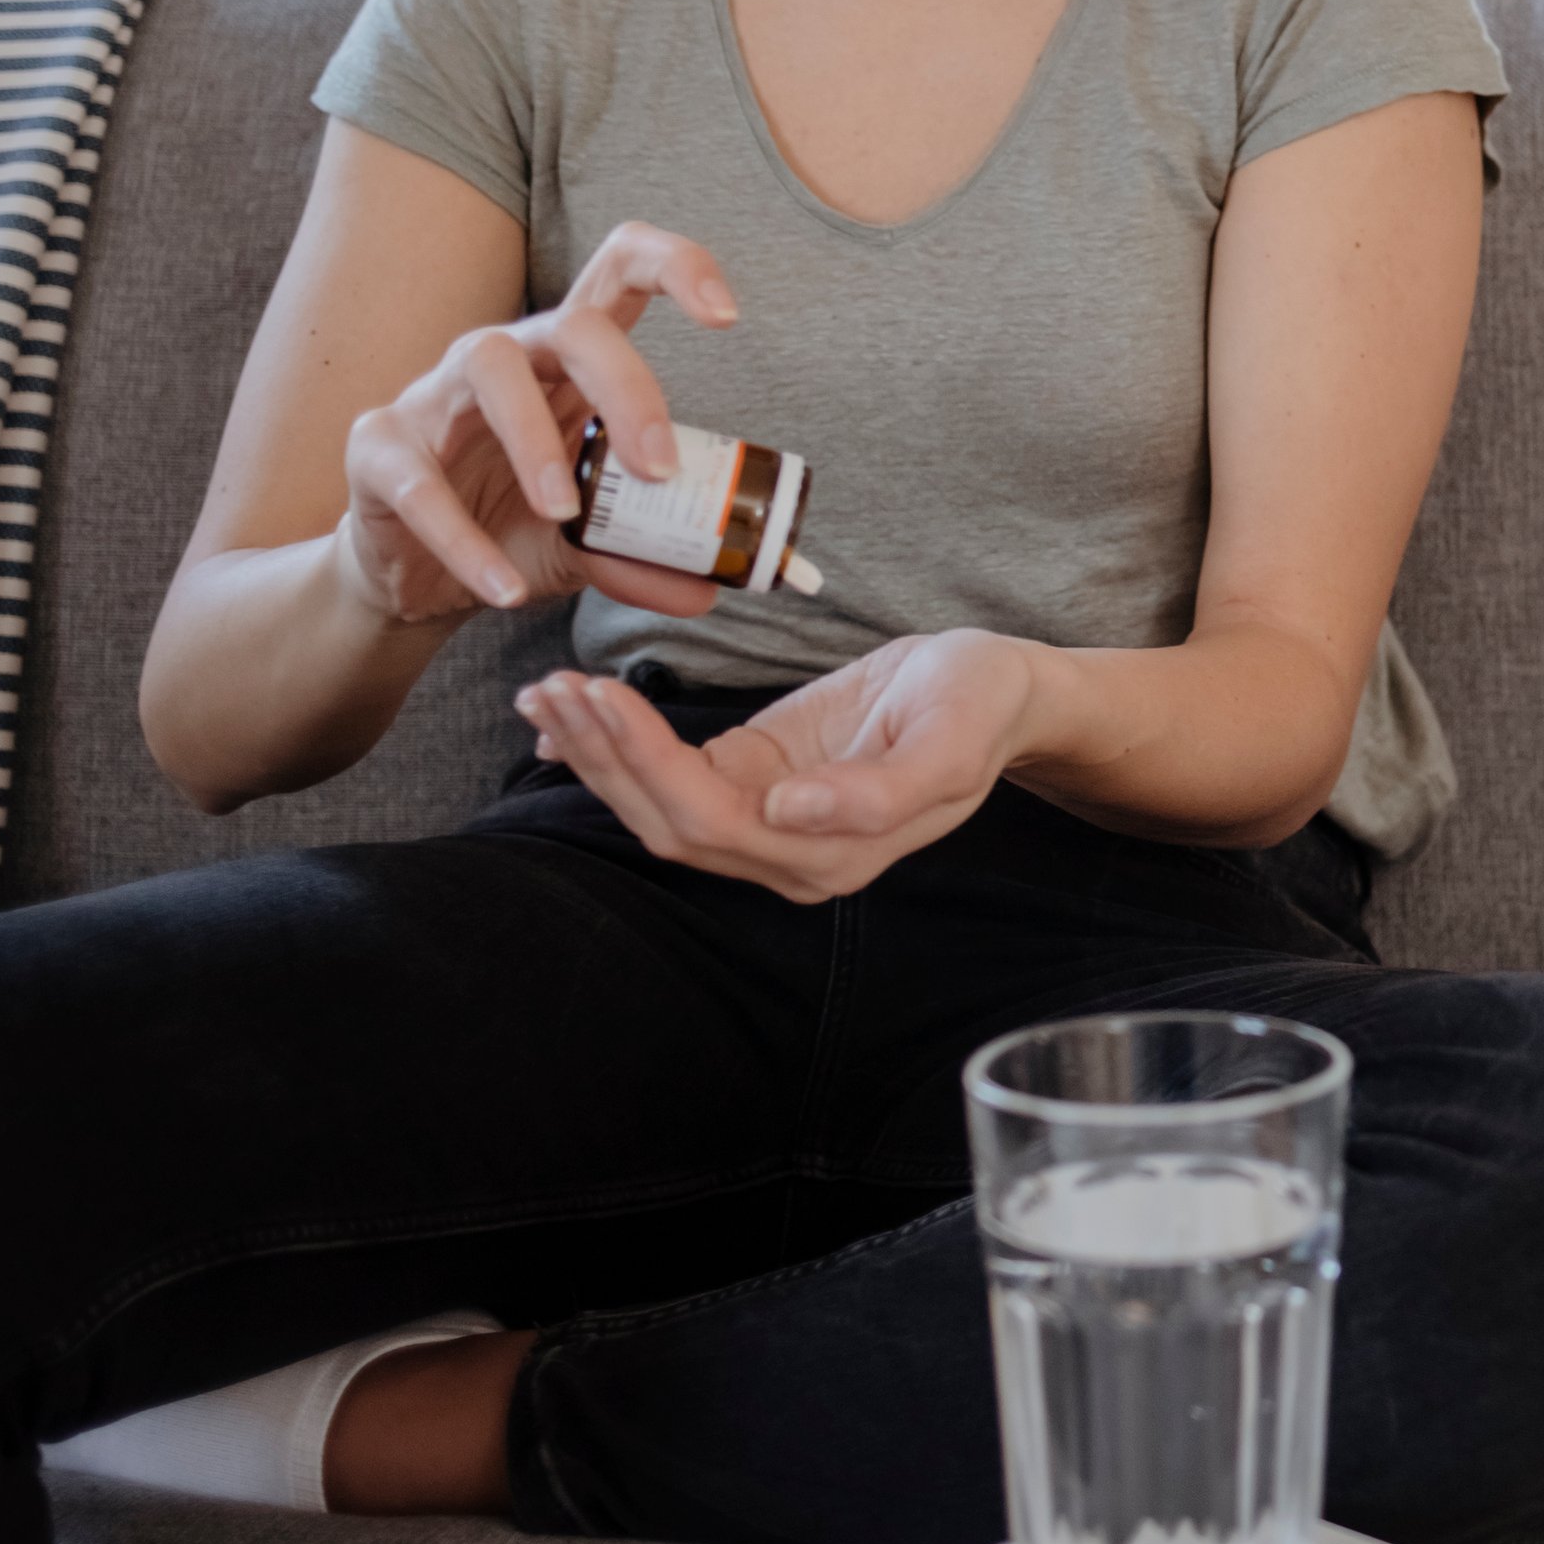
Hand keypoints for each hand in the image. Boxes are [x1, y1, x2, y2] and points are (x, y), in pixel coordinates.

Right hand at [336, 222, 738, 627]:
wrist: (414, 577)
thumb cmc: (512, 527)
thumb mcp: (590, 546)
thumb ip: (643, 557)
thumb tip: (709, 589)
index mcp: (569, 363)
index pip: (620, 272)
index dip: (676, 267)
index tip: (727, 317)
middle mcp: (507, 359)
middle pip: (572, 322)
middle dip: (626, 386)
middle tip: (658, 470)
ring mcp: (436, 394)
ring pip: (490, 366)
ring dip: (536, 442)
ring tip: (565, 517)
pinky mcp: (378, 447)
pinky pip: (418, 480)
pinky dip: (466, 541)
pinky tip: (503, 589)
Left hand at [513, 630, 1040, 902]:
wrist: (999, 690)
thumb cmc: (980, 705)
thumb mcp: (950, 740)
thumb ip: (879, 793)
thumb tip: (789, 813)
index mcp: (832, 856)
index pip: (709, 820)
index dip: (645, 765)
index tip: (601, 695)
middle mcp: (788, 855)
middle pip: (666, 820)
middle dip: (602, 757)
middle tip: (552, 687)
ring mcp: (768, 822)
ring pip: (656, 806)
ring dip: (595, 753)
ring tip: (544, 693)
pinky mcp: (756, 779)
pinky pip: (671, 778)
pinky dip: (616, 749)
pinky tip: (568, 722)